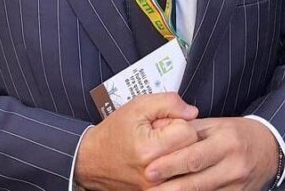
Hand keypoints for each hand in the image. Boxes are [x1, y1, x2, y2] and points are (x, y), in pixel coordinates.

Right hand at [75, 93, 199, 190]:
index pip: (188, 132)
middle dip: (180, 137)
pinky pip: (179, 176)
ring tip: (161, 147)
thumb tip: (192, 112)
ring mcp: (156, 186)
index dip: (178, 121)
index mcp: (149, 149)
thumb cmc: (113, 132)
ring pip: (187, 165)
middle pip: (191, 150)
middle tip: (162, 135)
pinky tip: (162, 158)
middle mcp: (154, 173)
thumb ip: (168, 103)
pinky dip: (174, 165)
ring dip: (178, 152)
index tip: (163, 123)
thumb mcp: (137, 106)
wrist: (92, 160)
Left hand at [144, 117, 278, 190]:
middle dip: (168, 189)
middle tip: (147, 189)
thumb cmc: (237, 134)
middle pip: (196, 182)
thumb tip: (161, 133)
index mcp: (226, 142)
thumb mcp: (216, 124)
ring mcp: (237, 186)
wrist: (270, 149)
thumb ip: (189, 130)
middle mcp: (233, 166)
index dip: (170, 166)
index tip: (149, 171)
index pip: (194, 157)